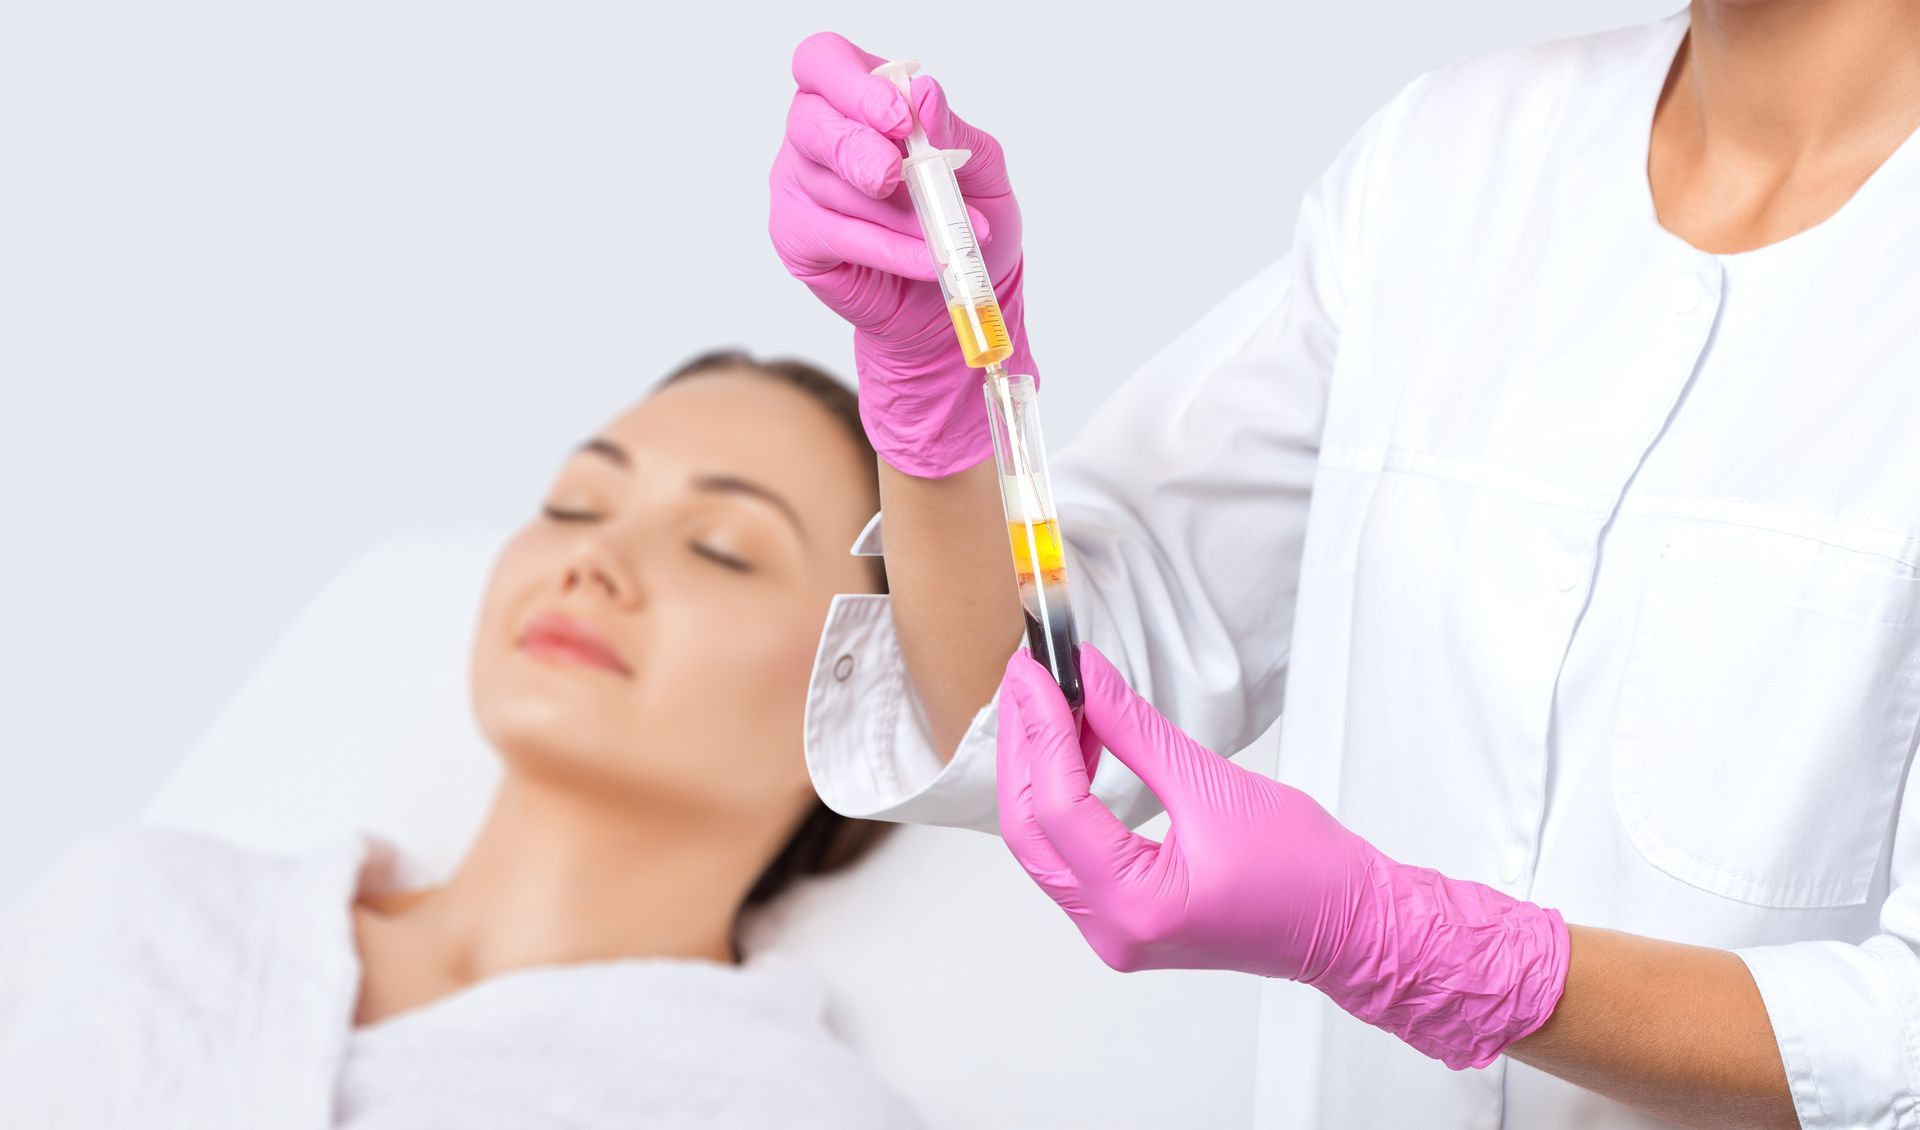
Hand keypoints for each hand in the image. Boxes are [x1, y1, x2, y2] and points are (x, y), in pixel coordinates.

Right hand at [769, 31, 1034, 477]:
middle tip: (895, 176)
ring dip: (898, 213)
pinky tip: (930, 260)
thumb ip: (951, 130)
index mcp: (854, 95)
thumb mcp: (979, 167)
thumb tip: (924, 93)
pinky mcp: (796, 235)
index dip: (853, 85)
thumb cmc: (964, 215)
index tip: (899, 118)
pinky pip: (839, 237)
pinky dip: (892, 250)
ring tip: (950, 234)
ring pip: (833, 188)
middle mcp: (815, 132)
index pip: (823, 61)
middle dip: (857, 150)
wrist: (956, 290)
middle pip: (810, 121)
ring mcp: (797, 183)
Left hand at [996, 643, 1570, 1068]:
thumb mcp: (1215, 784)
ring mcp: (1112, 930)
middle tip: (1027, 677)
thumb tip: (1088, 678)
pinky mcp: (1123, 917)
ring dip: (1039, 770)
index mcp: (1135, 906)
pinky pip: (1069, 854)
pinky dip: (1063, 797)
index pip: (1057, 806)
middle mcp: (1111, 930)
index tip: (1035, 672)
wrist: (1351, 926)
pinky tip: (1076, 746)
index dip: (1040, 729)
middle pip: (1030, 829)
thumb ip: (1137, 731)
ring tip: (1049, 701)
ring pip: (1042, 843)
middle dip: (1024, 746)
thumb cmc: (1307, 870)